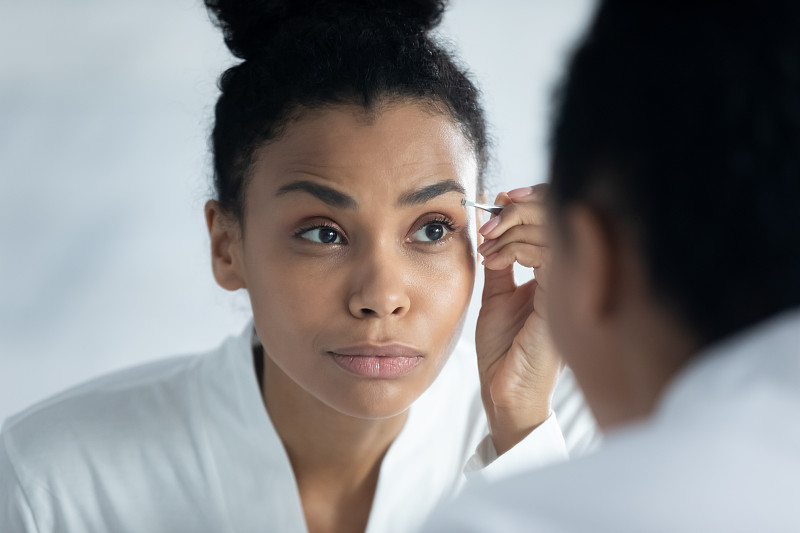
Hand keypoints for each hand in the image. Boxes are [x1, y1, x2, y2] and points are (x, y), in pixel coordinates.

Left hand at [475, 185, 560, 454]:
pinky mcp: (560, 303)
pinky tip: (494, 257)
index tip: (499, 200)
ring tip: (487, 239)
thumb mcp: (499, 296)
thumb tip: (493, 227)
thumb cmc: (505, 352)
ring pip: (555, 233)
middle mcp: (570, 280)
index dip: (532, 203)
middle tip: (491, 215)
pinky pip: (548, 257)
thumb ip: (502, 263)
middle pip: (561, 219)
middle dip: (521, 208)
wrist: (504, 393)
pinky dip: (517, 246)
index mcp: (559, 276)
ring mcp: (568, 290)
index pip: (558, 222)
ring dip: (514, 226)